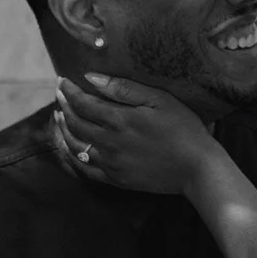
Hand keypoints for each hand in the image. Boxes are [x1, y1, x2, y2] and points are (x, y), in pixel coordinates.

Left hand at [55, 73, 214, 192]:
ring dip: (64, 129)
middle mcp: (109, 143)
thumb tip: (91, 77)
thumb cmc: (183, 128)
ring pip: (76, 145)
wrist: (197, 169)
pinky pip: (85, 169)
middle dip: (63, 106)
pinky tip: (71, 147)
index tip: (62, 81)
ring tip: (59, 116)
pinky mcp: (116, 179)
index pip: (82, 103)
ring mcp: (111, 163)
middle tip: (59, 95)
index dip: (69, 91)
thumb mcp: (159, 99)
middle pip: (75, 123)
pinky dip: (73, 156)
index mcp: (119, 120)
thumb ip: (123, 88)